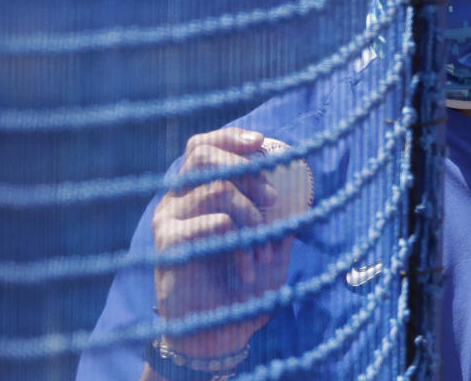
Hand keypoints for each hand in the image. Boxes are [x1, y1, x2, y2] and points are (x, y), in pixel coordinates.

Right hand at [151, 127, 295, 356]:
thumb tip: (302, 188)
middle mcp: (178, 199)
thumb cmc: (243, 284)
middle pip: (202, 155)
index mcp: (197, 192)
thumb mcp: (269, 244)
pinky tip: (246, 262)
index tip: (262, 142)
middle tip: (271, 198)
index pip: (203, 146)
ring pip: (217, 189)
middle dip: (246, 169)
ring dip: (252, 216)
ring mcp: (169, 218)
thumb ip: (279, 214)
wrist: (218, 332)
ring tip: (263, 248)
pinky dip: (235, 236)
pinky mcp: (167, 242)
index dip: (231, 138)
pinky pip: (206, 221)